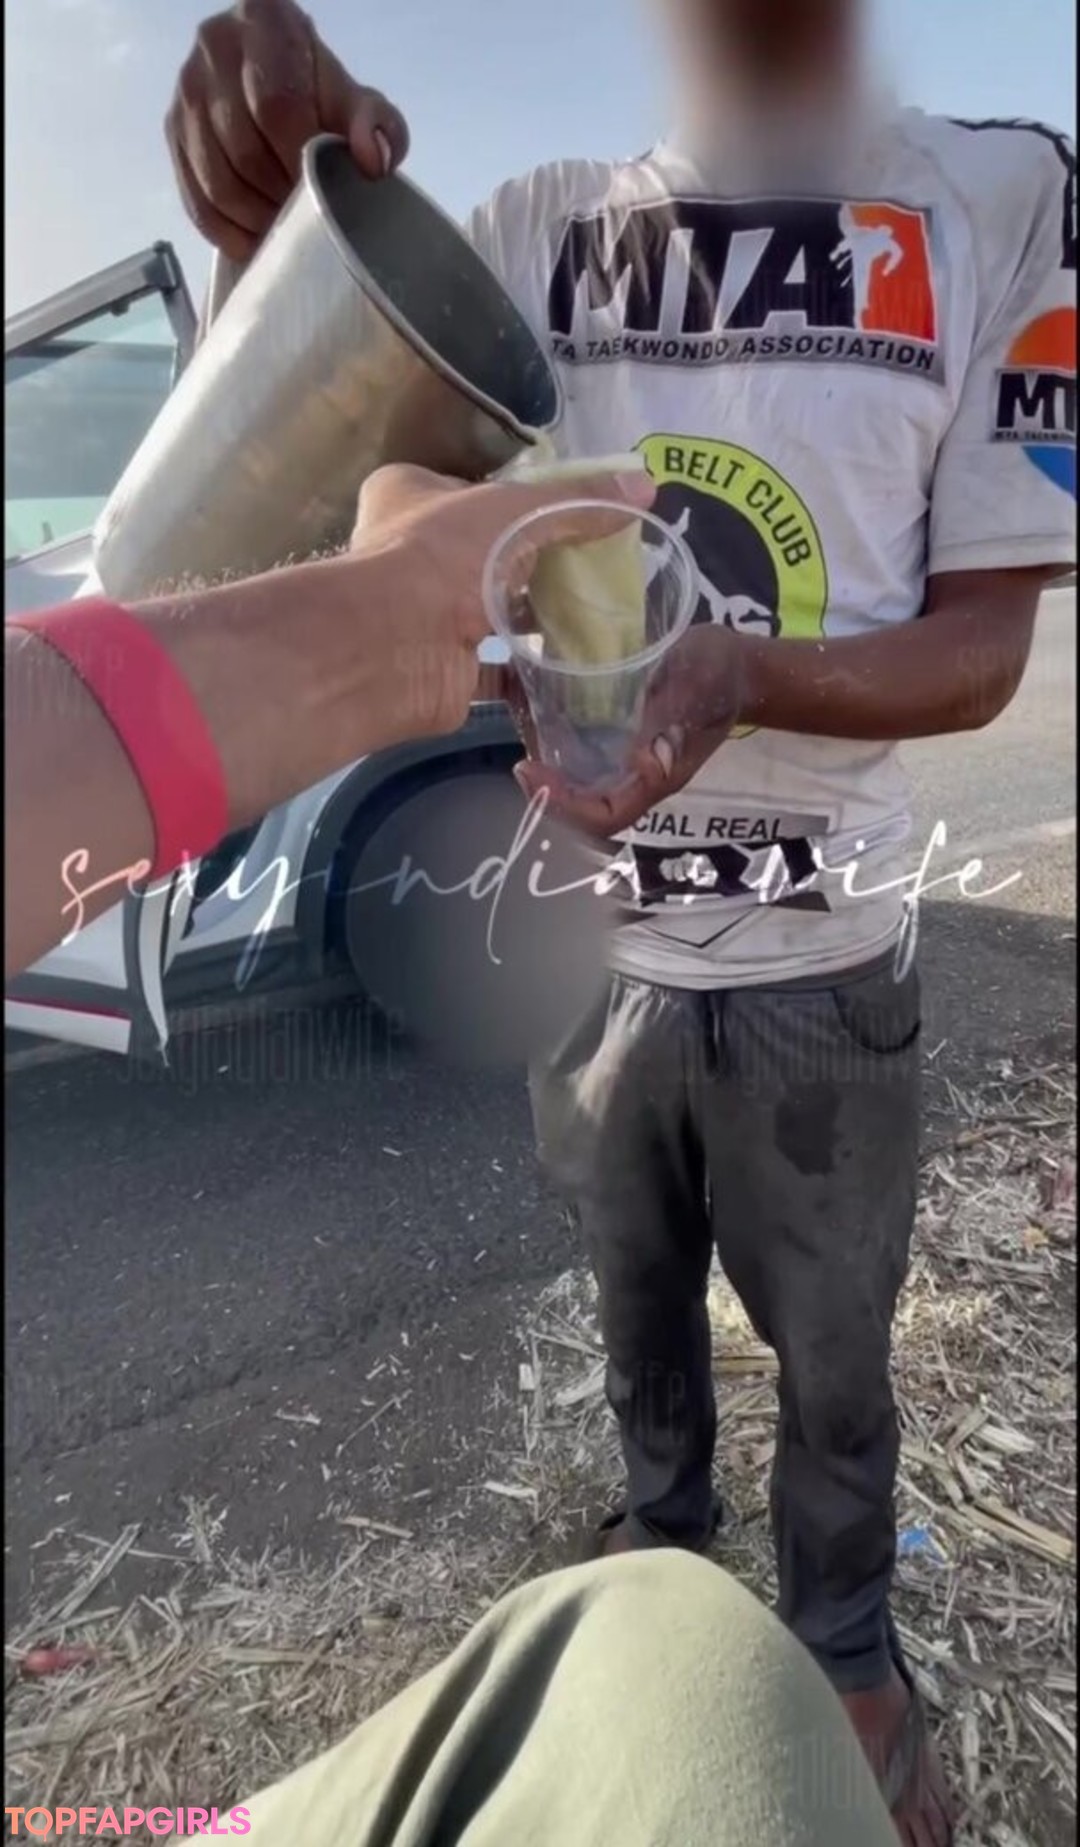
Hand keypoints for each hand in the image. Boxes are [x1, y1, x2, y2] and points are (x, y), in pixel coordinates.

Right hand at [165, 0, 409, 261]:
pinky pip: (195, 198)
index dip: (300, 158)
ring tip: (286, 226)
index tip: (322, 186)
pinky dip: (228, 232)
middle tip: (307, 215)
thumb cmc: (324, 98)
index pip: (276, 104)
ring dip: (256, 218)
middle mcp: (214, 45)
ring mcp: (186, 89)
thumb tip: (373, 160)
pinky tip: (257, 240)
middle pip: (243, 147)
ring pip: (216, 179)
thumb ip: (377, 126)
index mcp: (264, 20)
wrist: (283, 92)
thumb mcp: (359, 105)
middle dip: (279, 193)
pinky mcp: (172, 130)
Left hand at [345, 463, 658, 746]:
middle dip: (529, 560)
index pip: (466, 487)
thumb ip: (581, 502)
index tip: (559, 510)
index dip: (510, 496)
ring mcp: (424, 614)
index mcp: (407, 495)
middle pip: (480, 551)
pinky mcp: (443, 667)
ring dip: (531, 615)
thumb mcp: (522, 510)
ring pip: (487, 611)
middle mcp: (409, 552)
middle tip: (588, 562)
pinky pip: (496, 668)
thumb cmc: (445, 554)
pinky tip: (574, 664)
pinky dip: (531, 669)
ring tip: (591, 609)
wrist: (397, 646)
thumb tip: (646, 487)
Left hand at [512, 624, 749, 836]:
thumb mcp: (698, 687)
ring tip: (524, 737)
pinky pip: (582, 753)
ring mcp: (628, 760)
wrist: (737, 663)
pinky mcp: (621, 737)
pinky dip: (555, 741)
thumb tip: (644, 763)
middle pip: (585, 811)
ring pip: (579, 784)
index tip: (532, 775)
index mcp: (658, 776)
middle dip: (548, 797)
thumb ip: (672, 719)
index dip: (565, 808)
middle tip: (522, 764)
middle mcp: (637, 777)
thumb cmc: (719, 675)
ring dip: (548, 772)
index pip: (606, 816)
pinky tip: (536, 712)